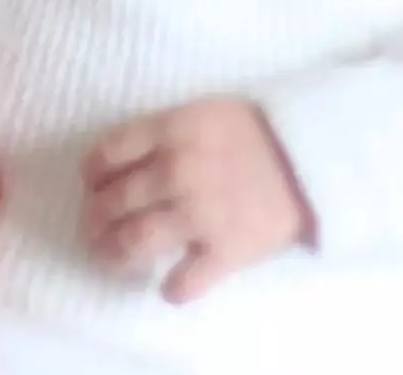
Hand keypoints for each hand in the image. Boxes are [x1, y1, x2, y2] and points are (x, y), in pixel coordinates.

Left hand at [82, 97, 312, 303]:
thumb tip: (118, 163)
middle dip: (95, 219)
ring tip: (109, 257)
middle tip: (93, 228)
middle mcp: (176, 171)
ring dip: (113, 254)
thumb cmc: (252, 131)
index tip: (92, 185)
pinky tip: (167, 285)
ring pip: (134, 243)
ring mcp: (199, 214)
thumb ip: (160, 133)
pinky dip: (170, 289)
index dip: (92, 174)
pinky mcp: (225, 252)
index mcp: (170, 130)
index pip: (107, 154)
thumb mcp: (200, 112)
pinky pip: (183, 283)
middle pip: (113, 202)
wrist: (310, 158)